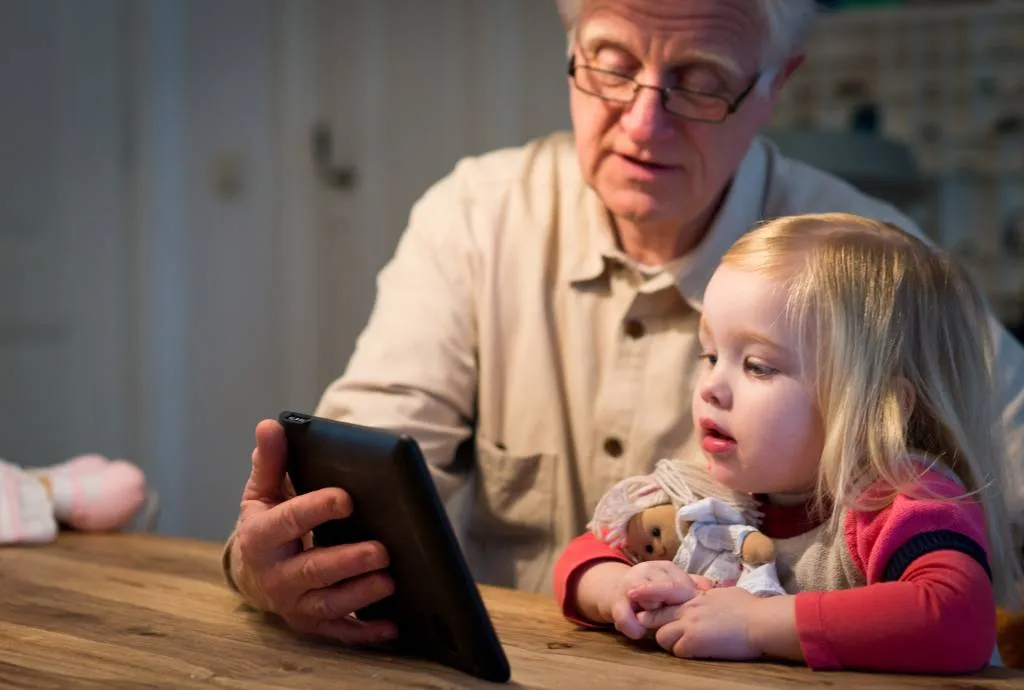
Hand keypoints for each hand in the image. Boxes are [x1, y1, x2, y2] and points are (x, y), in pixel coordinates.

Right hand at [230, 419, 396, 644]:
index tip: (346, 497)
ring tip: (391, 580)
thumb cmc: (267, 523)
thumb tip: (271, 425)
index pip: (288, 521)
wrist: (252, 572)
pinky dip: (364, 633)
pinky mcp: (312, 623)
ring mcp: (294, 603)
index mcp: (261, 537)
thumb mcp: (263, 492)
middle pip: (312, 570)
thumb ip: (271, 462)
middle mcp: (275, 576)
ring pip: (328, 603)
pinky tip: (392, 626)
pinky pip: (339, 632)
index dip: (315, 509)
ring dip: (360, 594)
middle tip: (382, 549)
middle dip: (347, 561)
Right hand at [580, 560, 711, 639]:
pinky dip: (634, 626)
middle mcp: (646, 570)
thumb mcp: (673, 584)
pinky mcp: (615, 602)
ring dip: (653, 614)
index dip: (689, 601)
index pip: (683, 583)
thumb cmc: (653, 591)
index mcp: (664, 567)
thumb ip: (691, 585)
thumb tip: (710, 588)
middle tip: (676, 621)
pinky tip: (639, 633)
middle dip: (672, 607)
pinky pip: (625, 616)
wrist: (617, 592)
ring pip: (649, 600)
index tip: (692, 613)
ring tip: (655, 624)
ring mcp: (630, 585)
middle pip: (667, 590)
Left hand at [636, 586, 761, 659]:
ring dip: (670, 641)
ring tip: (684, 644)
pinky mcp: (695, 642)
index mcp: (694, 596)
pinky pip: (678, 651)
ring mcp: (689, 625)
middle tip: (657, 630)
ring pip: (662, 636)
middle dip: (654, 624)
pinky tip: (695, 652)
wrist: (760, 622)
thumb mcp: (725, 594)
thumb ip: (710, 594)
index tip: (635, 596)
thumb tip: (712, 593)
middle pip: (655, 617)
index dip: (648, 596)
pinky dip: (683, 652)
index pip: (663, 593)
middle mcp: (687, 609)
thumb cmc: (750, 607)